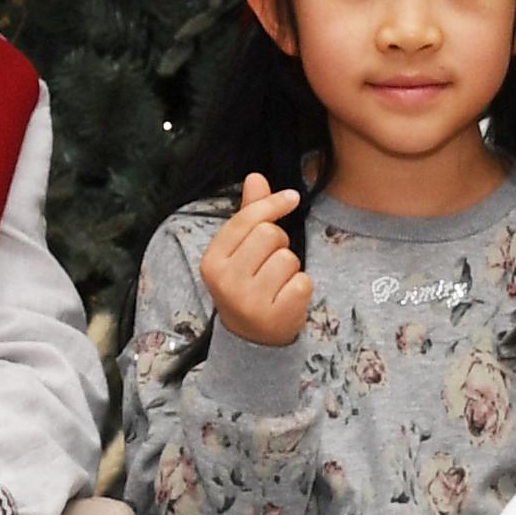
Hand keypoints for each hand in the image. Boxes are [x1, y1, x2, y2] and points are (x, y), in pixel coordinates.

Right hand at [199, 173, 314, 348]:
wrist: (251, 338)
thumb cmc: (247, 284)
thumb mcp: (240, 251)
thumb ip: (249, 213)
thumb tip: (255, 176)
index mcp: (212, 260)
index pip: (247, 219)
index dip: (273, 204)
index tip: (293, 197)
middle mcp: (227, 281)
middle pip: (270, 234)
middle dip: (279, 243)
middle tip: (271, 263)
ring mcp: (250, 301)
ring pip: (288, 258)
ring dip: (291, 267)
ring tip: (277, 283)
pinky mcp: (276, 316)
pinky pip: (303, 281)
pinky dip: (302, 287)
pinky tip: (287, 298)